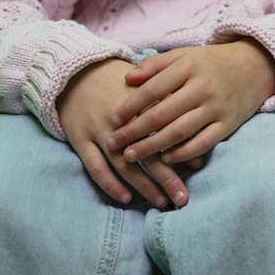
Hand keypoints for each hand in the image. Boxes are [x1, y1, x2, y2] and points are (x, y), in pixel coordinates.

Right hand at [56, 57, 185, 209]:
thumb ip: (168, 105)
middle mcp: (120, 118)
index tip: (198, 168)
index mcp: (140, 102)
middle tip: (183, 198)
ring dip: (144, 185)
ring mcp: (98, 130)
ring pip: (123, 163)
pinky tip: (126, 197)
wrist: (76, 73)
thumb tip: (195, 134)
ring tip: (162, 201)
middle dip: (167, 177)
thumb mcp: (145, 86)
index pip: (165, 128)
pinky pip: (95, 167)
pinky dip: (110, 185)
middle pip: (147, 151)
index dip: (182, 148)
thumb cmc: (118, 82)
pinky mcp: (80, 139)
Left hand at [108, 39, 274, 171]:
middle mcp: (202, 87)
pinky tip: (165, 159)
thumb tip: (128, 78)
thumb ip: (156, 65)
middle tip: (113, 144)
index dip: (130, 106)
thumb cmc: (212, 62)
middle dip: (134, 131)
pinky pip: (202, 143)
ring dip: (152, 146)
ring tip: (131, 156)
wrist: (255, 66)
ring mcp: (216, 106)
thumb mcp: (186, 55)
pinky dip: (182, 153)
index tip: (112, 119)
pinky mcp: (228, 123)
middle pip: (162, 114)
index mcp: (189, 66)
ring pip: (179, 131)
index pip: (153, 88)